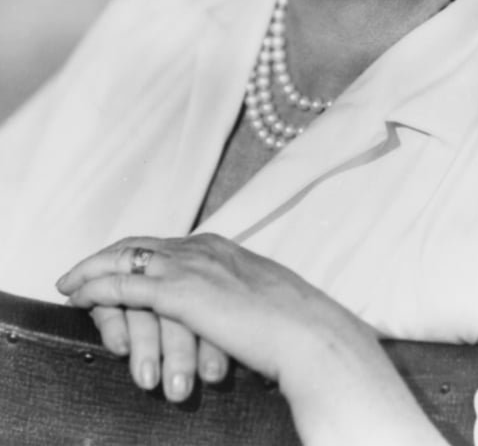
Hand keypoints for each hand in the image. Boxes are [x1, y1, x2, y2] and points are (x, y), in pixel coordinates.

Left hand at [57, 234, 366, 388]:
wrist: (307, 333)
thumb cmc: (293, 327)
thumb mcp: (260, 300)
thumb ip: (237, 297)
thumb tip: (229, 312)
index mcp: (223, 249)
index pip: (167, 243)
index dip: (137, 252)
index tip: (117, 261)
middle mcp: (204, 249)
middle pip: (140, 243)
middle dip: (107, 255)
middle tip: (82, 269)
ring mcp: (191, 267)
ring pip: (125, 258)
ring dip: (93, 269)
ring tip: (71, 281)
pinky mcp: (181, 293)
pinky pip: (125, 285)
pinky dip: (97, 287)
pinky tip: (78, 294)